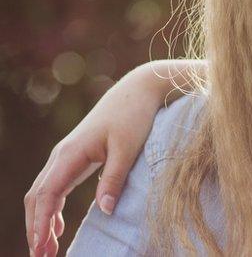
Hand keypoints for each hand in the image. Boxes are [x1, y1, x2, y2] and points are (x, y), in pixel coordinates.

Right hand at [24, 60, 197, 255]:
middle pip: (37, 197)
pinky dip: (51, 209)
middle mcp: (62, 155)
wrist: (138, 90)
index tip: (42, 247)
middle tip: (41, 256)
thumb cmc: (135, 116)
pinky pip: (55, 187)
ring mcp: (67, 156)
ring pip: (43, 193)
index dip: (41, 223)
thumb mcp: (128, 147)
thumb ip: (114, 178)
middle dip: (35, 227)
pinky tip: (57, 228)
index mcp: (71, 153)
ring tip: (46, 249)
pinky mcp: (76, 157)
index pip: (46, 195)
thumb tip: (105, 210)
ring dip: (41, 221)